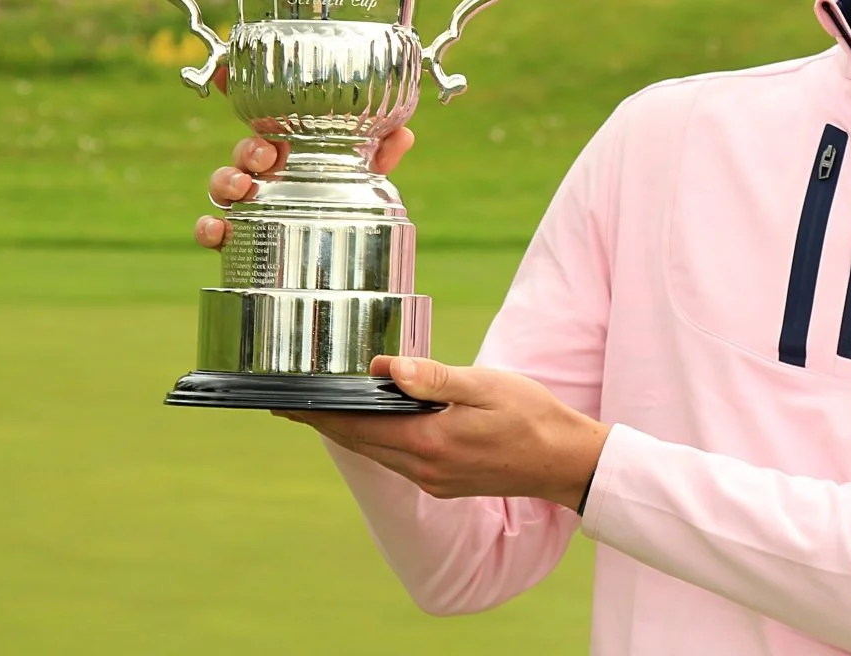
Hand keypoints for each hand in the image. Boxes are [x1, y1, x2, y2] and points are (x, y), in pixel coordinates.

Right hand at [193, 67, 416, 247]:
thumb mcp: (367, 169)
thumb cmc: (345, 192)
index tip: (226, 71)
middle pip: (243, 149)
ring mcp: (249, 198)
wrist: (339, 245)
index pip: (259, 110)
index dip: (237, 87)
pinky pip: (214, 227)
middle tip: (267, 155)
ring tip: (242, 187)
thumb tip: (404, 133)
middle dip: (249, 148)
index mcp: (288, 142)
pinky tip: (218, 230)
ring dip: (226, 180)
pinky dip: (208, 228)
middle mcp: (264, 167)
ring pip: (223, 183)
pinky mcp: (239, 232)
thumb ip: (383, 150)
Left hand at [279, 356, 610, 508]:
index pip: (358, 427)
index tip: (285, 403)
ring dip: (348, 433)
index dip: (319, 416)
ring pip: (376, 454)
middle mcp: (424, 468)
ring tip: (323, 411)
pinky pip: (397, 460)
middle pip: (359, 444)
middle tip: (289, 404)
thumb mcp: (487, 385)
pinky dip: (375, 441)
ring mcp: (434, 480)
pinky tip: (374, 425)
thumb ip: (436, 378)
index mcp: (430, 442)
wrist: (566, 462)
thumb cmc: (532, 416)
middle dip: (324, 424)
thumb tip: (386, 367)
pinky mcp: (445, 483)